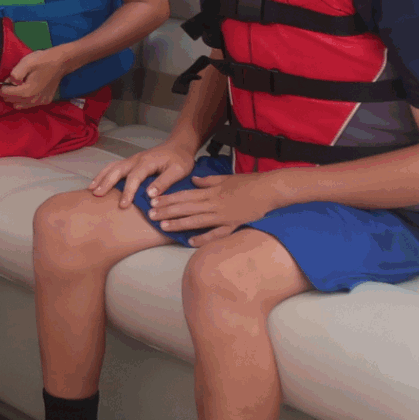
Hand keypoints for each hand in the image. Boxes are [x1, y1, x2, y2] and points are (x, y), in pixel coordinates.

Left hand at [0, 48, 68, 108]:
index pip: (4, 94)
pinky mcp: (45, 102)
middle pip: (10, 101)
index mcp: (26, 92)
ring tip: (21, 85)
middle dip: (9, 91)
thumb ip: (15, 74)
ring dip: (16, 97)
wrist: (61, 62)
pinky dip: (25, 99)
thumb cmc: (42, 60)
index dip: (4, 85)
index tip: (10, 77)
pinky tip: (30, 88)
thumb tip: (10, 82)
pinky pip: (28, 105)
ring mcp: (39, 103)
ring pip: (18, 105)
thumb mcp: (26, 62)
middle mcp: (32, 101)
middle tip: (15, 80)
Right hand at [89, 141, 195, 207]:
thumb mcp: (178, 170)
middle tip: (96, 195)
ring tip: (91, 189)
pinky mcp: (131, 162)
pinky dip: (104, 174)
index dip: (128, 191)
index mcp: (147, 162)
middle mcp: (136, 159)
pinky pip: (114, 166)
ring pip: (113, 167)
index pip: (134, 177)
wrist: (179, 145)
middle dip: (106, 182)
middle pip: (117, 170)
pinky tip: (98, 182)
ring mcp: (132, 159)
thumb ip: (164, 181)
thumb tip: (149, 194)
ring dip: (101, 177)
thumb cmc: (180, 159)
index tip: (123, 205)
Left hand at [147, 172, 282, 246]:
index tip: (154, 201)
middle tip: (150, 215)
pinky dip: (203, 238)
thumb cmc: (247, 182)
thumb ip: (207, 181)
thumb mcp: (225, 177)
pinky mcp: (233, 225)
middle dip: (167, 211)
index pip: (184, 195)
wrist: (268, 190)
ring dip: (179, 223)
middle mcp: (213, 203)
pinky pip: (216, 233)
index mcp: (210, 191)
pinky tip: (190, 241)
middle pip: (186, 207)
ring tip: (163, 226)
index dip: (168, 198)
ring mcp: (223, 216)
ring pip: (196, 220)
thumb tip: (193, 181)